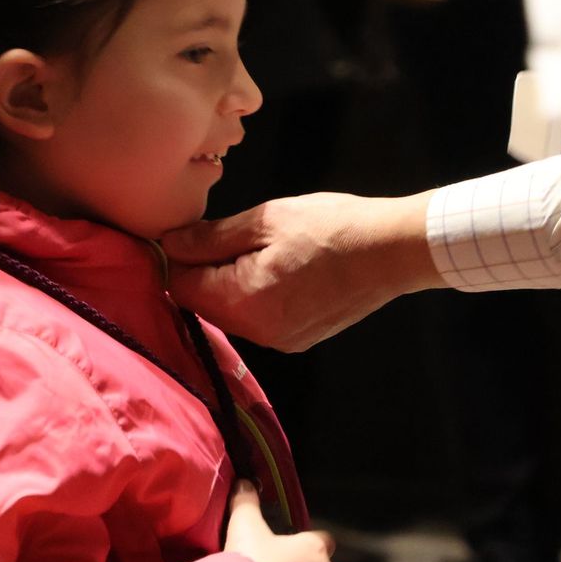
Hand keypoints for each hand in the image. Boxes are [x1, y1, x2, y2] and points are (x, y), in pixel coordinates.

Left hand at [162, 191, 439, 351]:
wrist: (391, 251)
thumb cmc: (330, 227)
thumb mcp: (266, 220)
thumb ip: (210, 238)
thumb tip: (169, 244)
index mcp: (244, 302)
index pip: (181, 288)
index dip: (177, 258)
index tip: (190, 232)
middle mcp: (258, 333)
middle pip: (203, 305)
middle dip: (203, 272)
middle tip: (225, 234)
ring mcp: (279, 341)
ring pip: (230, 313)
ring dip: (228, 284)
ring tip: (257, 248)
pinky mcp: (297, 340)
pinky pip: (257, 320)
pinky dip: (253, 296)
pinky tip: (276, 268)